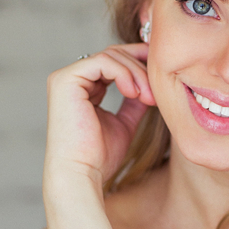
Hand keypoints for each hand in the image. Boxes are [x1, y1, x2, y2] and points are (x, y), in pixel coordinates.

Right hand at [44, 43, 155, 187]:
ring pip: (111, 56)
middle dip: (141, 68)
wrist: (81, 174)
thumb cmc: (100, 158)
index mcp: (83, 89)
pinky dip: (124, 73)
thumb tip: (149, 87)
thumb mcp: (124, 124)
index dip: (140, 64)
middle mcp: (72, 79)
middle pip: (114, 54)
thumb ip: (133, 103)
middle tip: (156, 95)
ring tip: (149, 98)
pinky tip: (134, 93)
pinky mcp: (65, 80)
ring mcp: (66, 78)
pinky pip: (102, 61)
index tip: (163, 77)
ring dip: (137, 73)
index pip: (114, 62)